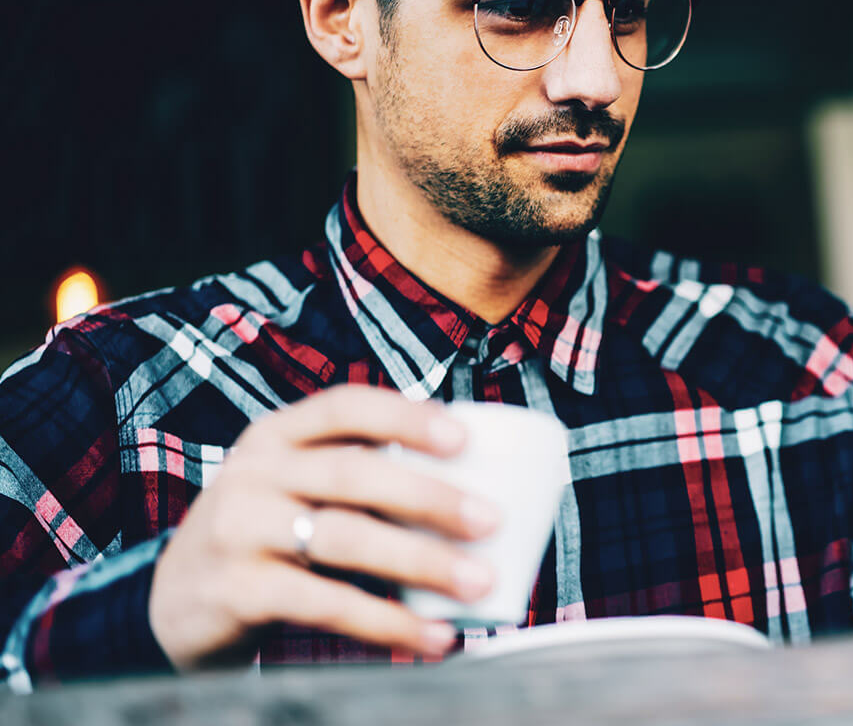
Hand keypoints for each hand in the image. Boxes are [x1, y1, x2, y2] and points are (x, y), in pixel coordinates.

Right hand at [148, 386, 500, 670]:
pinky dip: (387, 622)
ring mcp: (238, 530)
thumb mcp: (294, 488)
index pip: (345, 405)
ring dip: (422, 562)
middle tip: (492, 520)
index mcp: (276, 435)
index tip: (464, 436)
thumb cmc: (266, 536)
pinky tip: (431, 635)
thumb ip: (359, 479)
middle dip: (431, 496)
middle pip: (353, 472)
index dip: (406, 417)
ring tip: (479, 582)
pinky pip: (325, 603)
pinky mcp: (236, 590)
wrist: (172, 604)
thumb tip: (475, 490)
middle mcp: (254, 473)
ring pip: (344, 537)